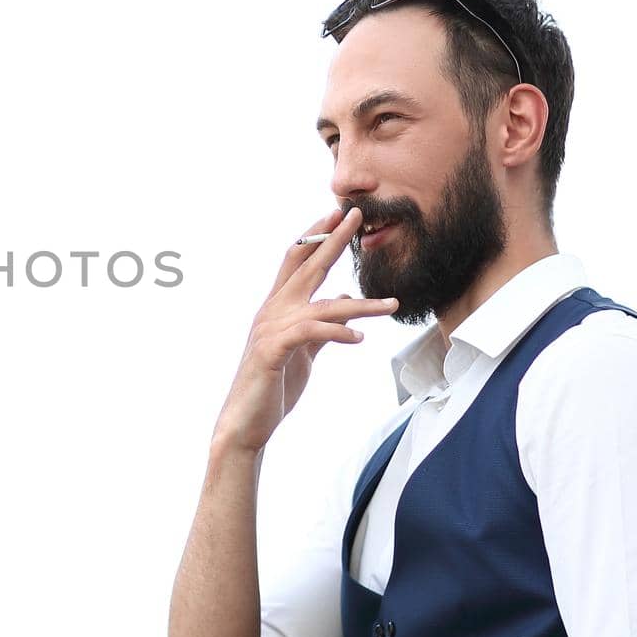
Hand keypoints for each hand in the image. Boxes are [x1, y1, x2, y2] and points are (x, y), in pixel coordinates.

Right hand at [211, 207, 397, 452]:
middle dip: (332, 239)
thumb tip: (345, 304)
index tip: (338, 215)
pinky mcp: (273, 352)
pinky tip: (359, 337)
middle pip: (306, 266)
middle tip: (356, 215)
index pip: (297, 261)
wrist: (245, 422)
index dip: (316, 236)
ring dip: (361, 305)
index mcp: (277, 307)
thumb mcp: (303, 351)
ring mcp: (271, 329)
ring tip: (391, 305)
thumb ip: (321, 326)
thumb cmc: (273, 386)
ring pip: (322, 305)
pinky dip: (337, 333)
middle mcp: (272, 311)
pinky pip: (311, 334)